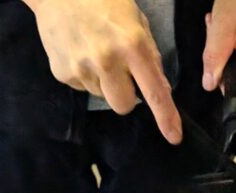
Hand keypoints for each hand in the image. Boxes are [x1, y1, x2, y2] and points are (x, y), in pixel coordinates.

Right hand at [25, 0, 181, 143]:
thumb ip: (149, 55)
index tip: (174, 136)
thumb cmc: (103, 0)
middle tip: (122, 74)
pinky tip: (80, 51)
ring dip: (104, 82)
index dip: (166, 116)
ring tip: (96, 52)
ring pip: (102, 96)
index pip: (154, 91)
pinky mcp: (62, 73)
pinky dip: (85, 75)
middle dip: (127, 96)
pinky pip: (82, 87)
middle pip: (124, 105)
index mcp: (132, 45)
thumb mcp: (136, 21)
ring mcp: (81, 69)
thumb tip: (160, 88)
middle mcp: (107, 61)